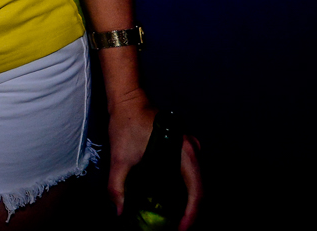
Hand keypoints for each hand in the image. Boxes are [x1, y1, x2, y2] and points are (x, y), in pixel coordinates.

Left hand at [108, 94, 202, 229]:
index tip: (182, 229)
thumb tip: (120, 211)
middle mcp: (194, 150)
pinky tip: (171, 200)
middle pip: (199, 188)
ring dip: (187, 201)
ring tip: (174, 219)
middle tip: (176, 228)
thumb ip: (118, 186)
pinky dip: (183, 189)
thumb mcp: (119, 157)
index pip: (197, 190)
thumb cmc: (126, 123)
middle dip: (190, 211)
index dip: (192, 214)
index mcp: (185, 152)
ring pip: (195, 182)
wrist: (127, 99)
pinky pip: (189, 173)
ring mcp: (191, 148)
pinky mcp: (184, 148)